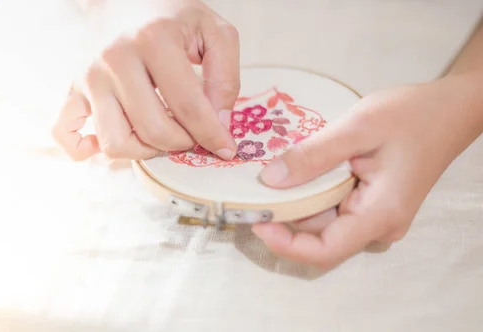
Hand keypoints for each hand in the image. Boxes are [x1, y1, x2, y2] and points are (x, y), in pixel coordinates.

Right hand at [53, 0, 238, 160]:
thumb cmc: (170, 16)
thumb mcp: (213, 31)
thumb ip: (225, 76)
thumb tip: (218, 123)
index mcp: (154, 40)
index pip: (189, 107)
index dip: (212, 134)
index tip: (225, 147)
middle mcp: (115, 59)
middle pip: (153, 130)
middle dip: (182, 142)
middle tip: (191, 132)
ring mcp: (89, 76)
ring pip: (115, 142)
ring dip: (145, 150)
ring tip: (161, 134)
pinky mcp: (73, 89)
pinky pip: (66, 133)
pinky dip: (85, 150)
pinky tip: (111, 142)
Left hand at [251, 75, 482, 269]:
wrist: (448, 110)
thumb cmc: (411, 115)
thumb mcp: (358, 127)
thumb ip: (314, 155)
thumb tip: (270, 181)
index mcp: (380, 213)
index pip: (324, 251)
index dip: (284, 243)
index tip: (255, 220)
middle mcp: (378, 225)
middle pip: (318, 235)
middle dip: (284, 215)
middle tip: (251, 188)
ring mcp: (375, 217)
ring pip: (323, 220)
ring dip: (296, 201)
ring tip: (270, 174)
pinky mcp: (370, 205)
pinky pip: (333, 207)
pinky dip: (311, 192)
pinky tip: (296, 170)